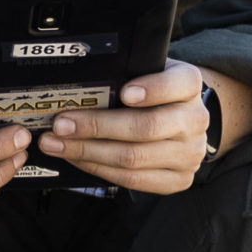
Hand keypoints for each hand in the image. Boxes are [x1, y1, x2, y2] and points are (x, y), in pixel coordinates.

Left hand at [33, 59, 209, 192]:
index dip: (153, 89)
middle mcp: (195, 119)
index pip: (178, 84)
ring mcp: (190, 153)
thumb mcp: (142, 71)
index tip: (124, 92)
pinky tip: (76, 158)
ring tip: (56, 144)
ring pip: (134, 157)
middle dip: (96, 126)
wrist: (176, 117)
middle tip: (61, 124)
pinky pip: (133, 180)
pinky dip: (98, 169)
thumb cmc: (148, 90)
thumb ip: (121, 73)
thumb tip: (75, 83)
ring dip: (87, 152)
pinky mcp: (179, 179)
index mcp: (189, 85)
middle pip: (146, 127)